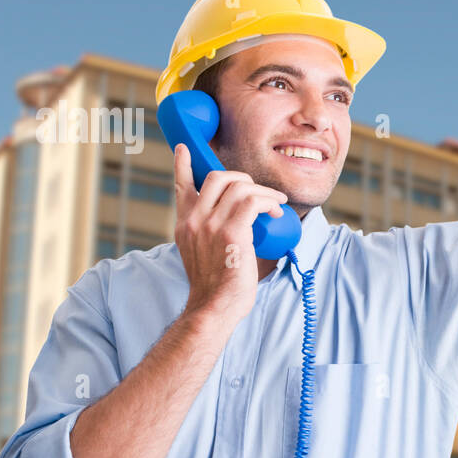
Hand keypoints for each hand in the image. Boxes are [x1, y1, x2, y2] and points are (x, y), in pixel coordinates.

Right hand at [172, 143, 288, 325]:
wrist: (213, 308)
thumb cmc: (215, 286)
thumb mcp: (202, 254)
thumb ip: (209, 233)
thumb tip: (234, 220)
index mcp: (185, 225)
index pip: (181, 187)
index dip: (183, 165)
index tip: (183, 149)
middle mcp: (194, 221)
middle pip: (216, 177)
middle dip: (242, 178)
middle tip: (258, 192)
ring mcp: (210, 225)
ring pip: (239, 187)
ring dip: (263, 191)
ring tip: (275, 202)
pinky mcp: (231, 233)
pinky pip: (253, 202)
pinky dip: (268, 201)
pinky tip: (276, 210)